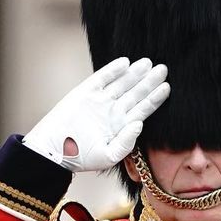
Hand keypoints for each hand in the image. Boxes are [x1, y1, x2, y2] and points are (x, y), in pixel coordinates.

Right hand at [23, 57, 169, 171]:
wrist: (53, 149)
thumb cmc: (80, 157)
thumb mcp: (108, 156)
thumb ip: (126, 143)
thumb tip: (139, 124)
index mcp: (121, 125)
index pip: (143, 109)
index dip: (155, 98)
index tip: (166, 87)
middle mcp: (113, 110)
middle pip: (136, 93)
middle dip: (149, 81)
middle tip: (163, 69)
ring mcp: (100, 100)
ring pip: (122, 83)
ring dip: (135, 73)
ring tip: (148, 63)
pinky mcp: (85, 92)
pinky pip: (102, 78)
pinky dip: (113, 70)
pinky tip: (126, 63)